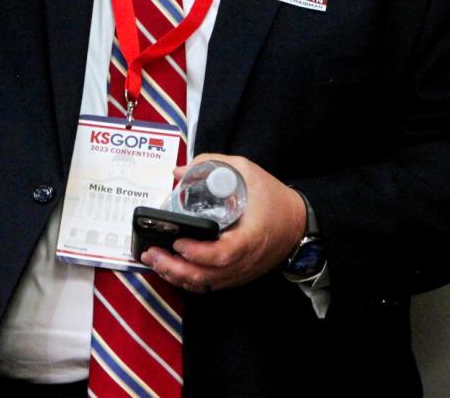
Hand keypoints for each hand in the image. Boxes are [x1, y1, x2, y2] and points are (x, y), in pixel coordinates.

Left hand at [140, 154, 306, 291]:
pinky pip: (209, 285)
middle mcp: (245, 260)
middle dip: (175, 268)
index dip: (198, 253)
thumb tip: (179, 172)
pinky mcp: (236, 276)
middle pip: (207, 276)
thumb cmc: (273, 198)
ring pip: (205, 284)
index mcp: (251, 237)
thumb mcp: (247, 171)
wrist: (298, 223)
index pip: (223, 254)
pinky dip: (187, 280)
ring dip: (176, 276)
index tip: (178, 241)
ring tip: (153, 260)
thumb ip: (213, 165)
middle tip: (152, 253)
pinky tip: (171, 269)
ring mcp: (240, 272)